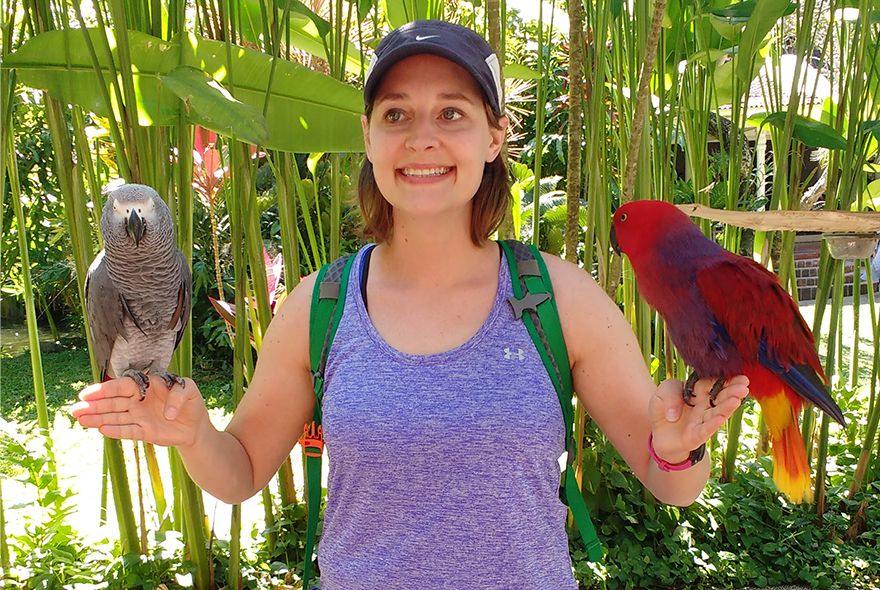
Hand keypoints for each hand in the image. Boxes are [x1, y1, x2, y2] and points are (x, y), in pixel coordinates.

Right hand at [70, 375, 209, 447]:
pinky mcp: (143, 432)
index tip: (87, 394)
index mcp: (145, 386)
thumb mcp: (189, 390)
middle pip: (113, 402)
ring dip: (98, 418)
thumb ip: (178, 395)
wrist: (196, 425)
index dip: (104, 390)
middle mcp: (138, 401)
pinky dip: (116, 431)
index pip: (122, 386)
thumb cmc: (190, 402)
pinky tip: (101, 430)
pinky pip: (127, 431)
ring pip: (115, 417)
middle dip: (94, 406)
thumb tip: (168, 413)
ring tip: (81, 420)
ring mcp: (139, 417)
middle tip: (75, 409)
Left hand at [648, 376, 749, 463]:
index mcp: (698, 391)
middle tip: (744, 386)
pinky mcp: (696, 436)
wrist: (658, 433)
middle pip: (720, 397)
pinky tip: (721, 418)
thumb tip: (675, 411)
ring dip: (727, 407)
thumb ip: (669, 393)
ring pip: (717, 413)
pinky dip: (712, 424)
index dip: (725, 379)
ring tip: (736, 400)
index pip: (713, 383)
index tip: (739, 375)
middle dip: (732, 391)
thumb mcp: (662, 393)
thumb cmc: (664, 408)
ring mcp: (702, 421)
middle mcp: (704, 405)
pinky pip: (705, 429)